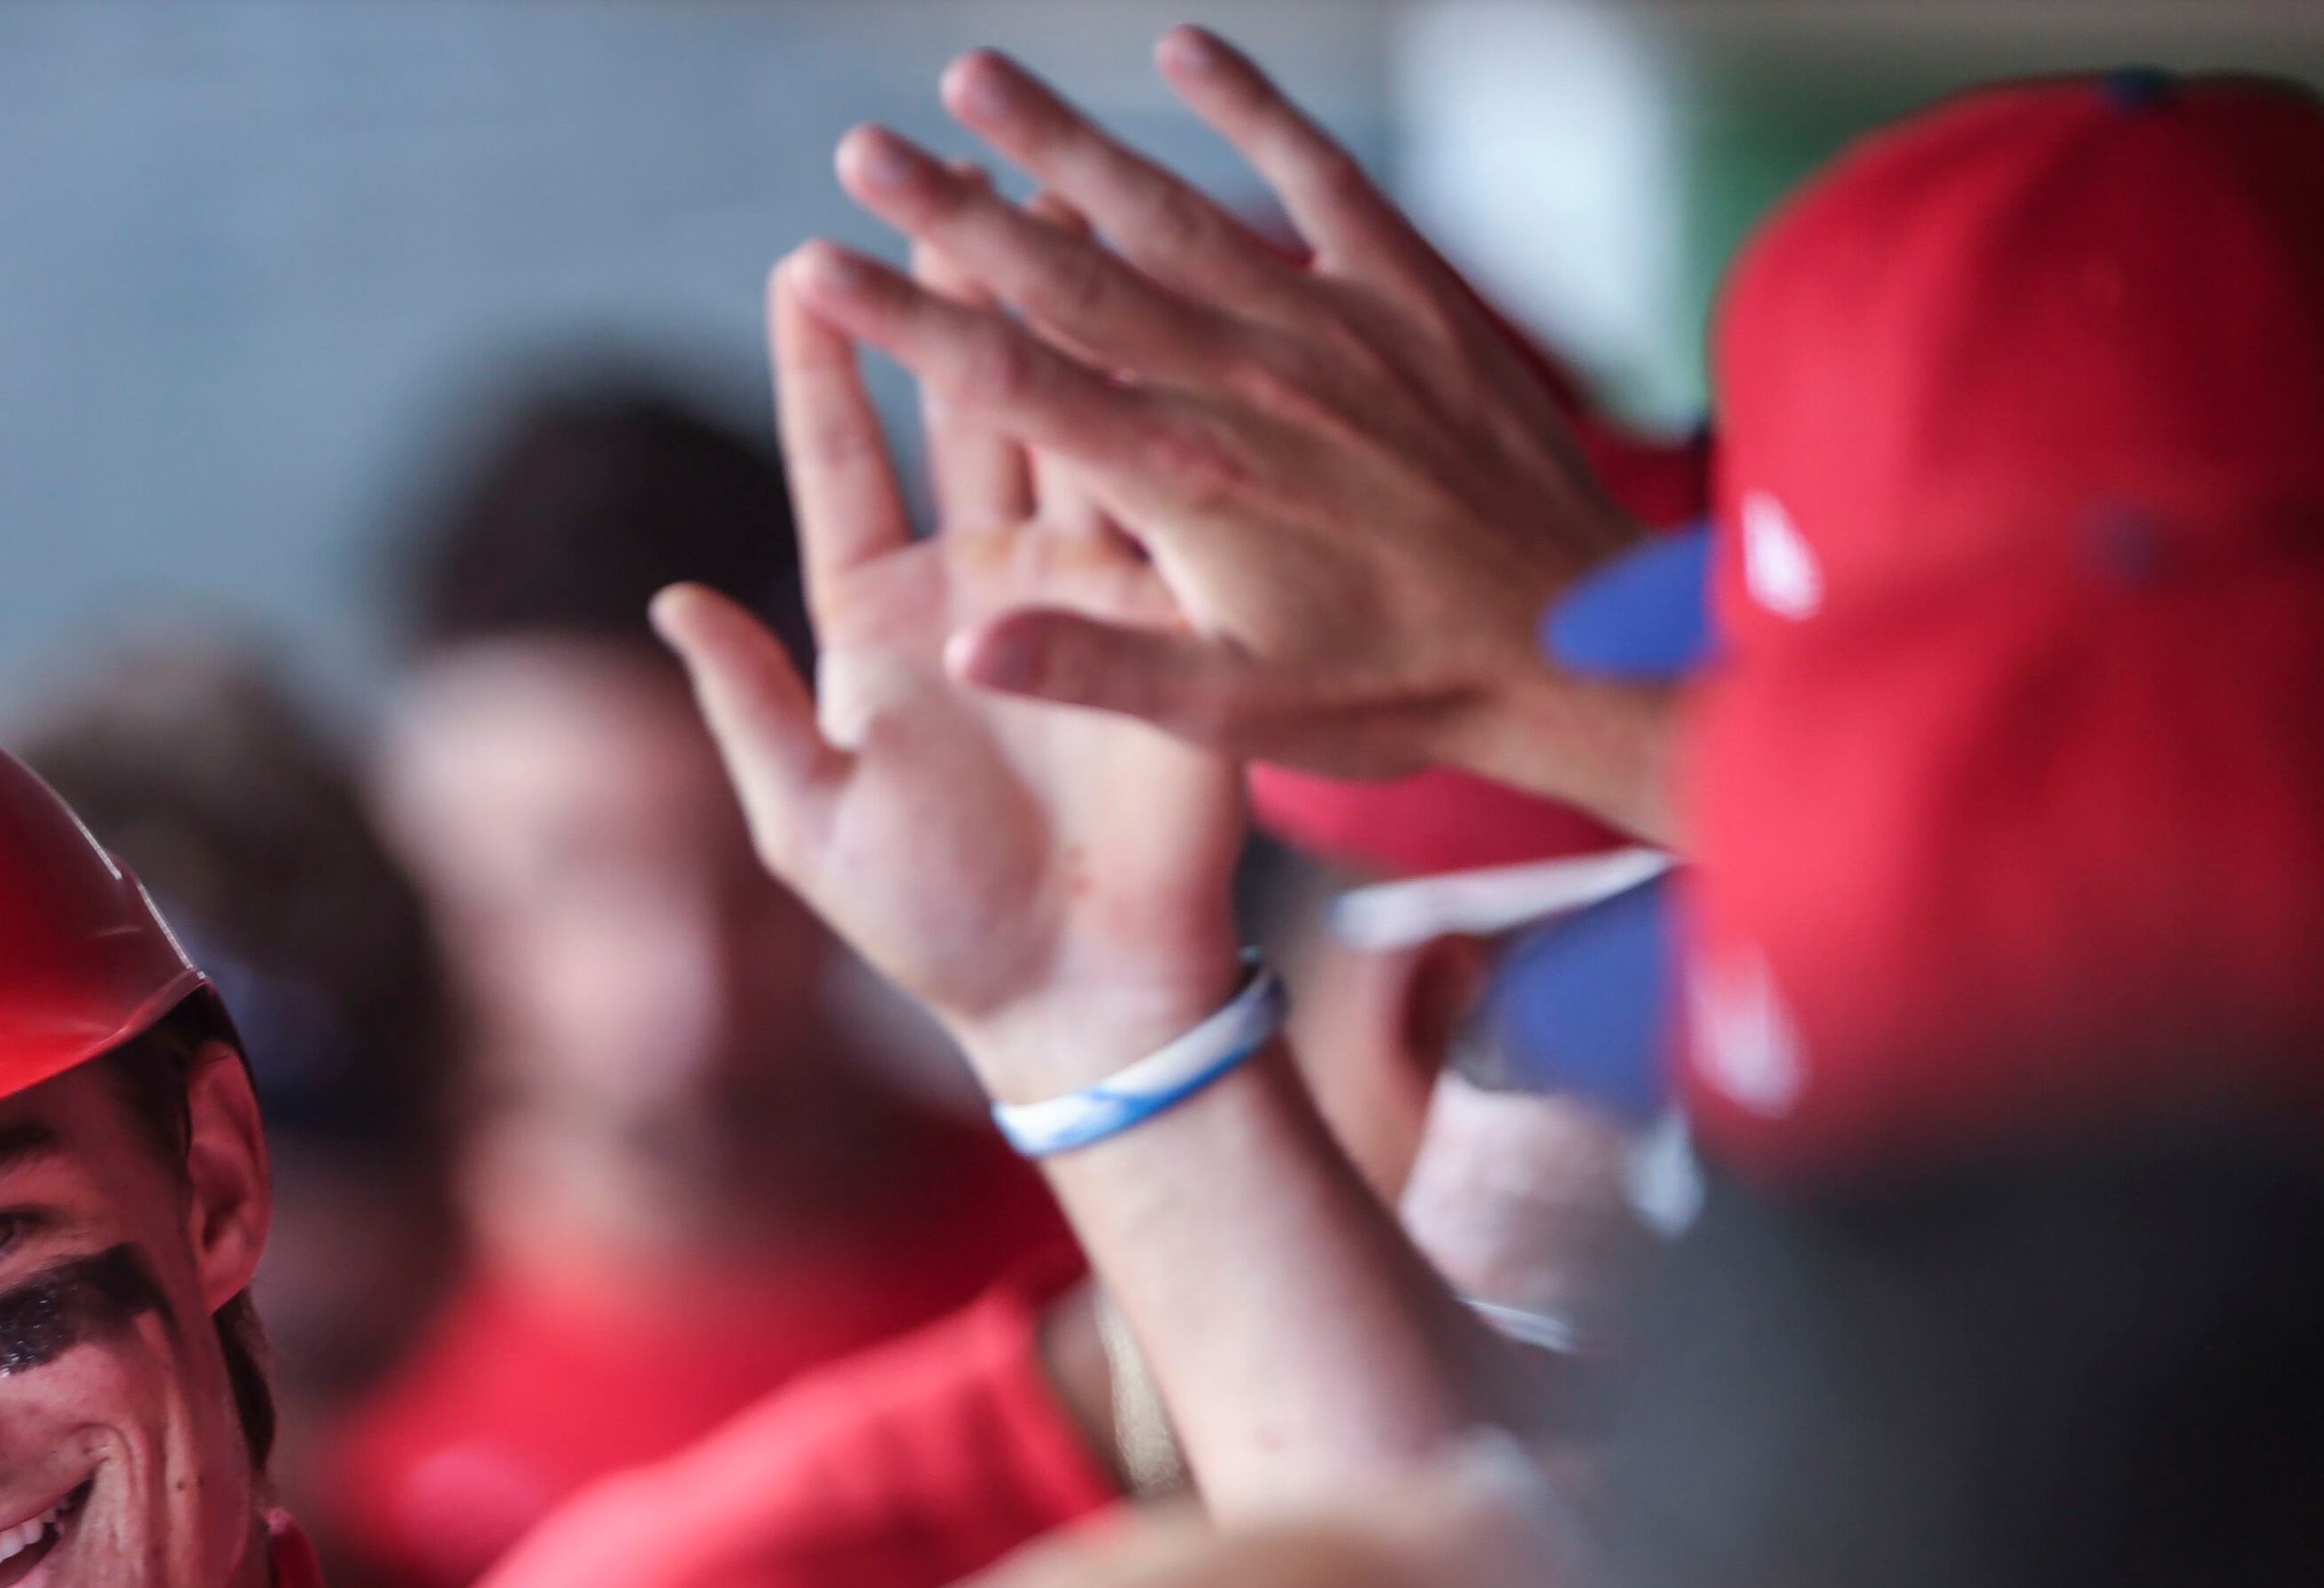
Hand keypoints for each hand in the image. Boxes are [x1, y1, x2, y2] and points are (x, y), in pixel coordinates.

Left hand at [657, 243, 1251, 1102]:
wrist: (1074, 996)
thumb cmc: (930, 926)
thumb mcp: (805, 820)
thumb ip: (745, 705)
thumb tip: (669, 600)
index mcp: (876, 615)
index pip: (838, 462)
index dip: (818, 369)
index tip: (797, 270)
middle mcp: (975, 574)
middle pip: (953, 404)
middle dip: (941, 292)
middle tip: (929, 180)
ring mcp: (1075, 579)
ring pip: (1059, 412)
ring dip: (1047, 310)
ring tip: (1034, 200)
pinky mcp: (1164, 608)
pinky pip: (1153, 486)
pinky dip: (1145, 395)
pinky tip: (1144, 307)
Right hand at [801, 28, 1672, 838]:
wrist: (1578, 640)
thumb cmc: (1402, 692)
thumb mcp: (1236, 712)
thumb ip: (1095, 668)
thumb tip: (963, 642)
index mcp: (1186, 483)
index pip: (1012, 382)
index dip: (905, 323)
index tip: (819, 268)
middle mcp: (1245, 382)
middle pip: (1069, 275)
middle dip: (951, 210)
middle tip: (862, 148)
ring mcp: (1329, 324)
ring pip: (1171, 210)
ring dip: (1064, 141)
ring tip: (974, 78)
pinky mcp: (1408, 295)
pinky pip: (1318, 178)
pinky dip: (1252, 109)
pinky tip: (1185, 49)